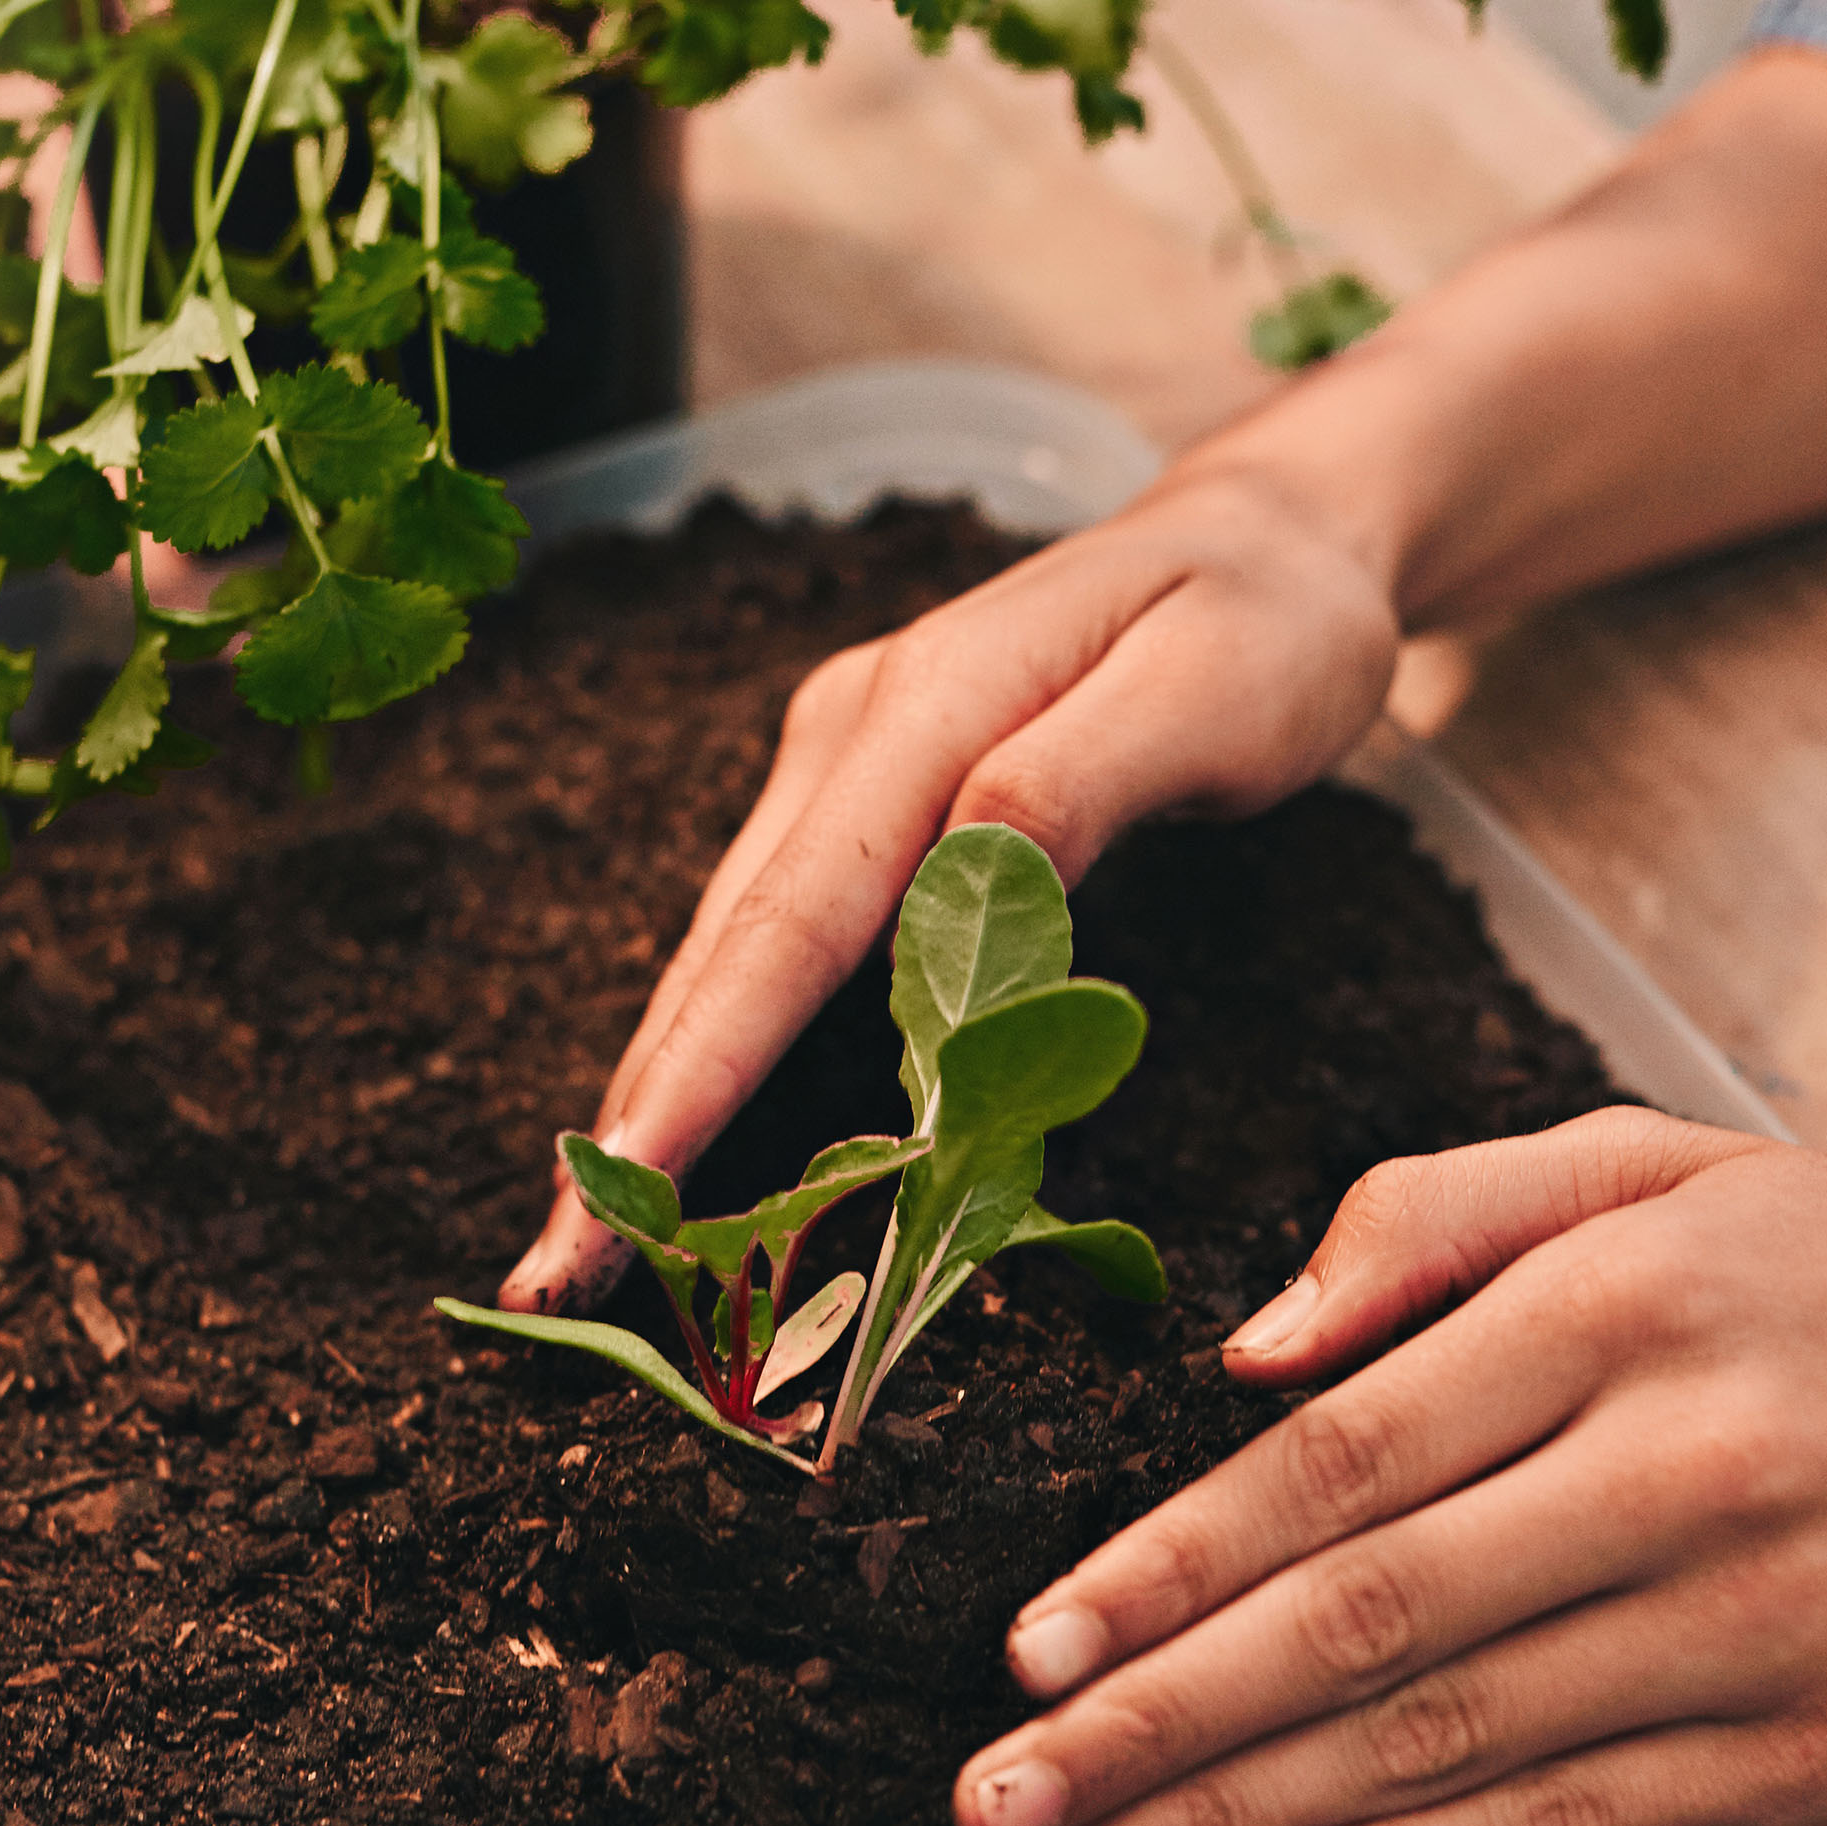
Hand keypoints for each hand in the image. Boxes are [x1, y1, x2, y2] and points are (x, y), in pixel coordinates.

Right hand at [500, 465, 1400, 1306]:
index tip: (627, 1183)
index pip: (792, 917)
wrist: (1270, 544)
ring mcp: (845, 770)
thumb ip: (1077, 780)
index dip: (705, 1061)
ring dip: (659, 1103)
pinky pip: (778, 953)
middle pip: (723, 953)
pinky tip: (679, 1153)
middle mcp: (849, 734)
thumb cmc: (1265, 628)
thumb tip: (960, 874)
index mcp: (923, 703)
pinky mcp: (868, 809)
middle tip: (556, 1281)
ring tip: (586, 1253)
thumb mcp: (1212, 691)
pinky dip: (722, 1057)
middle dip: (637, 1122)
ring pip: (730, 960)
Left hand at [951, 1109, 1826, 1825]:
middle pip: (1363, 1625)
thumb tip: (1242, 1349)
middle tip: (988, 1812)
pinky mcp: (1809, 1760)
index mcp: (1629, 1303)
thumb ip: (1440, 1215)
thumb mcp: (1666, 1161)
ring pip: (1443, 1749)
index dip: (1167, 1567)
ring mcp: (1755, 1632)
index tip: (1028, 1651)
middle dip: (1153, 1730)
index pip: (1344, 1458)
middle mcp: (1687, 1469)